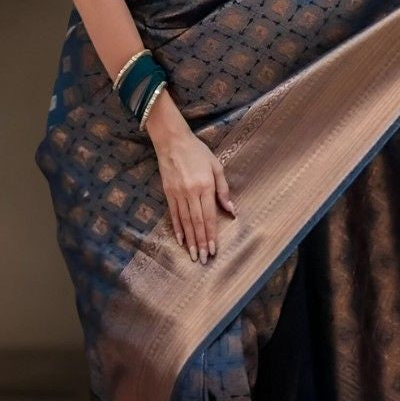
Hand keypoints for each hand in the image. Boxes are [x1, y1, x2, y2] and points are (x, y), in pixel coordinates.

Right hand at [146, 92, 235, 261]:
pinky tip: (181, 240)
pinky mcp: (168, 193)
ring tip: (193, 255)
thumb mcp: (216, 166)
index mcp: (205, 186)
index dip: (211, 234)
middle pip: (196, 222)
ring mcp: (178, 193)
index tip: (214, 249)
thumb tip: (231, 211)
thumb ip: (223, 190)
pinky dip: (177, 229)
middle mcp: (191, 192)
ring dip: (190, 240)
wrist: (172, 141)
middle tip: (204, 259)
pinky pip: (173, 214)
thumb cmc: (198, 152)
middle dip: (201, 242)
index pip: (209, 216)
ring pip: (184, 222)